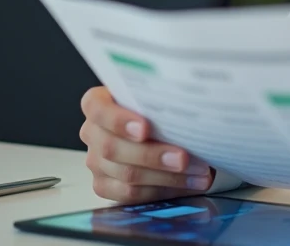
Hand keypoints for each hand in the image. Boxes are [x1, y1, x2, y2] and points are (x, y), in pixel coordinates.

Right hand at [79, 86, 212, 202]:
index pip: (98, 108)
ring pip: (126, 174)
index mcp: (98, 102)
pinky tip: (187, 183)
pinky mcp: (104, 185)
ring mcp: (96, 161)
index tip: (145, 128)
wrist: (162, 129)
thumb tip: (190, 106)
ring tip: (198, 172)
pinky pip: (130, 194)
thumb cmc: (158, 107)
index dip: (119, 120)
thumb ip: (164, 98)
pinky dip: (163, 190)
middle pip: (112, 148)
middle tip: (183, 158)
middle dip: (152, 155)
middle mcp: (92, 132)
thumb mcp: (159, 95)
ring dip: (166, 176)